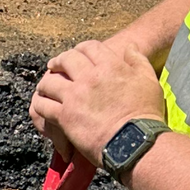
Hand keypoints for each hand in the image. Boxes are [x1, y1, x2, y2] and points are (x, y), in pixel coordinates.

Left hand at [29, 39, 165, 165]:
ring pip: (50, 82)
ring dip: (46, 83)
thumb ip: (138, 60)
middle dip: (59, 61)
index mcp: (110, 65)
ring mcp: (75, 96)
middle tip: (55, 66)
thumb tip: (130, 47)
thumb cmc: (145, 113)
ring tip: (45, 87)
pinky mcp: (65, 117)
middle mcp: (89, 77)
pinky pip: (43, 106)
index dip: (81, 49)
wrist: (136, 142)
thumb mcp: (148, 80)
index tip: (77, 54)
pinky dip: (40, 105)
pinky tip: (41, 106)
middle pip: (66, 60)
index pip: (89, 48)